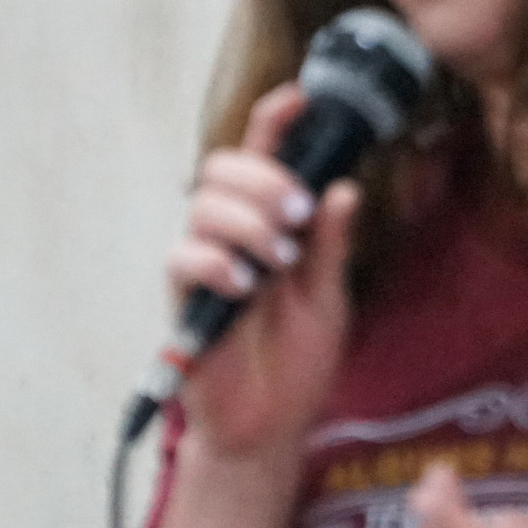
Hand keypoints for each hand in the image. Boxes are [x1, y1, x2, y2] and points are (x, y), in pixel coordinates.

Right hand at [161, 83, 359, 457]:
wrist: (269, 429)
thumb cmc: (295, 365)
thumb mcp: (329, 300)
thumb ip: (331, 246)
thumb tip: (345, 188)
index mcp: (268, 226)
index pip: (263, 159)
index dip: (274, 122)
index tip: (299, 97)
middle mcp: (230, 236)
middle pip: (223, 168)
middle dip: (263, 178)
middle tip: (299, 213)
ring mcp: (204, 264)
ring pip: (203, 204)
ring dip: (247, 221)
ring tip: (278, 259)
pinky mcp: (183, 299)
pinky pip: (183, 256)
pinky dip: (217, 261)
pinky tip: (246, 284)